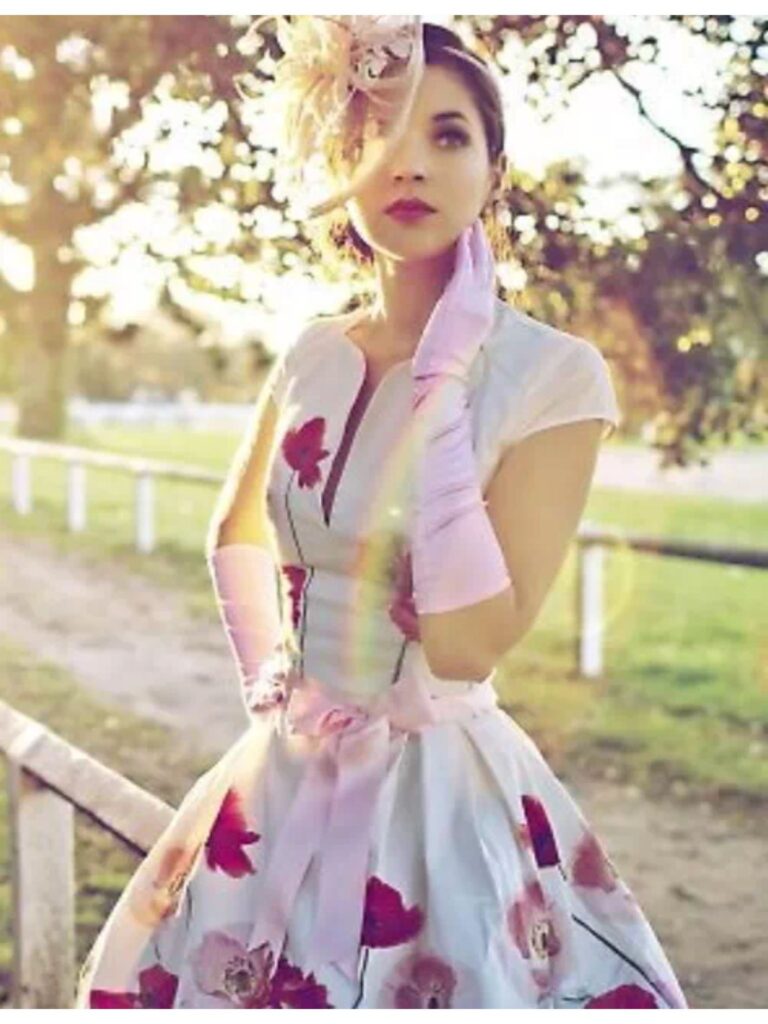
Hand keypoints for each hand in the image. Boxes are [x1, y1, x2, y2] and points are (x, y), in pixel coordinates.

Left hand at [411, 218, 496, 394]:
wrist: (442, 377)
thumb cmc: (443, 370)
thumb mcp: (455, 346)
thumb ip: (457, 332)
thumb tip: (449, 331)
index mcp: (484, 319)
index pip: (487, 286)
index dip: (485, 266)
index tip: (481, 250)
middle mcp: (483, 306)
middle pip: (488, 269)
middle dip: (484, 247)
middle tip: (478, 227)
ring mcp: (473, 300)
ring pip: (480, 261)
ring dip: (476, 240)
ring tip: (471, 222)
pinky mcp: (460, 295)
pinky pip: (465, 262)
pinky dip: (465, 245)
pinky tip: (462, 231)